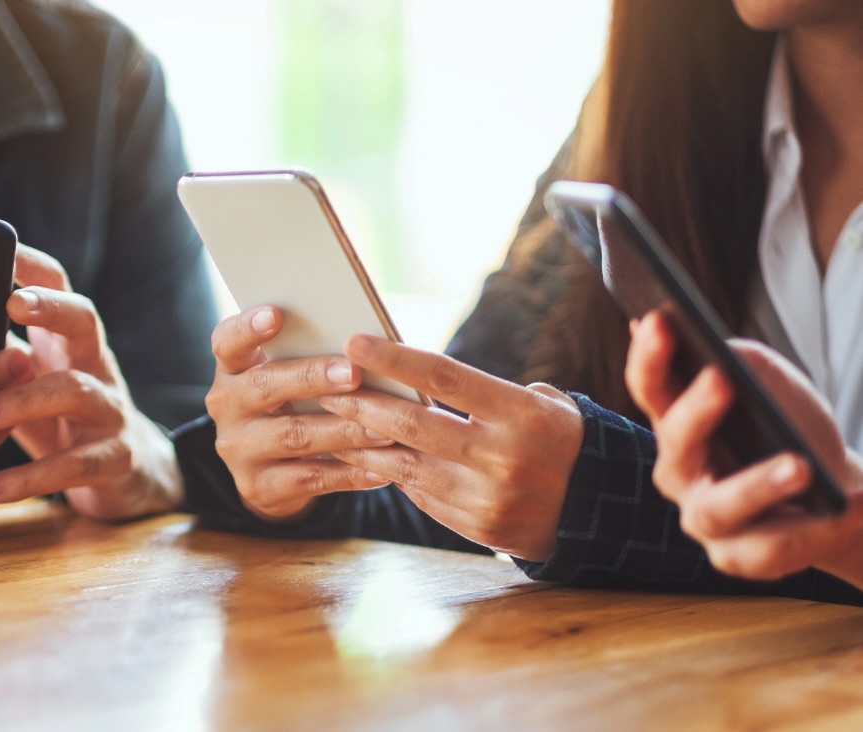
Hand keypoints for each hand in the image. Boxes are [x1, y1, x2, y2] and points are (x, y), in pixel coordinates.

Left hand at [0, 246, 182, 520]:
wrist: (127, 474)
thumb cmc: (55, 417)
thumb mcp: (31, 377)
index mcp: (69, 338)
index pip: (59, 284)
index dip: (33, 266)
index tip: (1, 251)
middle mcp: (96, 363)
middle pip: (85, 320)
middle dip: (51, 309)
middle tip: (9, 307)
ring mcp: (110, 410)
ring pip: (75, 392)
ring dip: (22, 400)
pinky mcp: (114, 458)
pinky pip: (74, 465)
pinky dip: (29, 477)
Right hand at [205, 307, 395, 519]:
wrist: (273, 471)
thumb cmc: (294, 404)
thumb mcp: (289, 377)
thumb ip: (310, 355)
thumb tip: (366, 342)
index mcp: (233, 368)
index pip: (227, 341)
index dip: (248, 328)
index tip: (275, 314)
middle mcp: (226, 405)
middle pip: (264, 386)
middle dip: (312, 378)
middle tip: (353, 374)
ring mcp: (238, 449)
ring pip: (293, 436)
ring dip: (343, 431)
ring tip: (385, 428)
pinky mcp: (257, 486)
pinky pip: (308, 479)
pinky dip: (348, 474)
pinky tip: (380, 469)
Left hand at [316, 334, 582, 560]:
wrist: (597, 511)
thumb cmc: (559, 440)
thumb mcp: (542, 405)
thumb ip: (484, 392)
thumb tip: (415, 377)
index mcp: (521, 415)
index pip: (444, 377)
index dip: (394, 359)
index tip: (355, 341)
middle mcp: (502, 457)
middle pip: (412, 424)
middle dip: (361, 403)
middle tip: (324, 384)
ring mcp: (486, 498)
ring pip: (405, 465)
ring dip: (362, 441)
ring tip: (331, 420)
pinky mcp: (474, 526)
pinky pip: (419, 494)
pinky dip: (388, 473)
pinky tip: (362, 455)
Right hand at [625, 311, 862, 584]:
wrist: (833, 492)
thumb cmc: (789, 430)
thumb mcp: (771, 386)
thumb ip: (744, 366)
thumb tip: (721, 351)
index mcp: (675, 422)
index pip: (650, 386)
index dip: (649, 356)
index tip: (662, 319)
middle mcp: (678, 471)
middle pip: (674, 444)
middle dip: (695, 412)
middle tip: (723, 379)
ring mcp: (703, 519)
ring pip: (717, 507)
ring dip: (758, 485)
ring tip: (801, 465)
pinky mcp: (738, 559)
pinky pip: (771, 548)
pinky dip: (817, 527)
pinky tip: (852, 504)